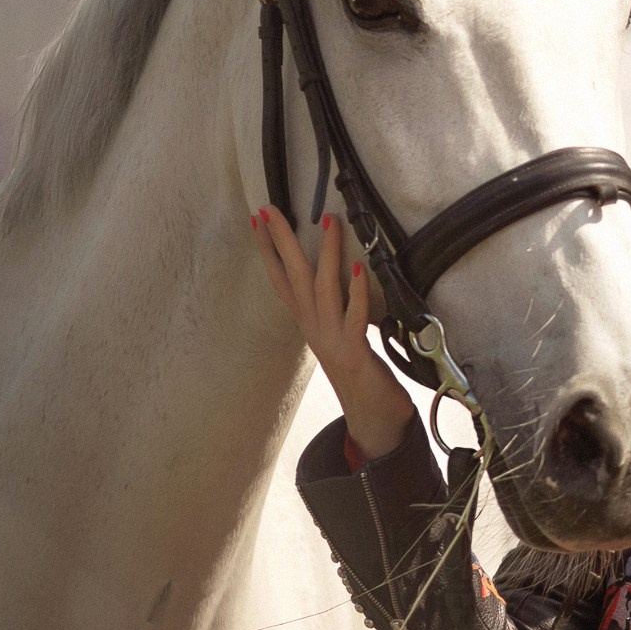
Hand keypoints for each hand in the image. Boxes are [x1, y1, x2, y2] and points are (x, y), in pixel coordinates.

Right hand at [250, 206, 414, 459]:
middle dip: (281, 243)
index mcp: (309, 324)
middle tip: (271, 209)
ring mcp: (333, 341)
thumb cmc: (361, 375)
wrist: (373, 421)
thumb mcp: (341, 337)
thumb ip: (336, 309)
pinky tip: (358, 269)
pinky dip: (356, 293)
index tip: (257, 218)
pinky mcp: (356, 354)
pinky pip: (354, 318)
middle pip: (294, 279)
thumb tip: (339, 276)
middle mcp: (315, 329)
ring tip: (327, 222)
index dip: (268, 250)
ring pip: (324, 291)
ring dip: (325, 255)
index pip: (282, 280)